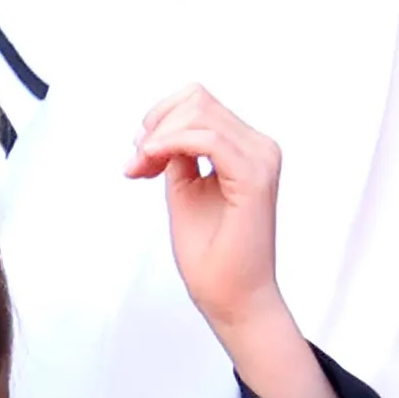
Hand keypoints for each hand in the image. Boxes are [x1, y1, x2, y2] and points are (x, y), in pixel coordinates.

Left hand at [126, 87, 349, 397]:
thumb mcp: (184, 187)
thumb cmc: (211, 252)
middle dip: (155, 125)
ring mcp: (261, 159)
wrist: (230, 298)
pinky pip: (206, 137)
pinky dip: (171, 143)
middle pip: (197, 99)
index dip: (161, 119)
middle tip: (137, 164)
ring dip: (158, 136)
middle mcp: (260, 147)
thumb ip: (179, 153)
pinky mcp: (254, 177)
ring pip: (198, 112)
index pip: (199, 102)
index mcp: (247, 148)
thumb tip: (161, 128)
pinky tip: (152, 164)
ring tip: (143, 169)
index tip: (140, 156)